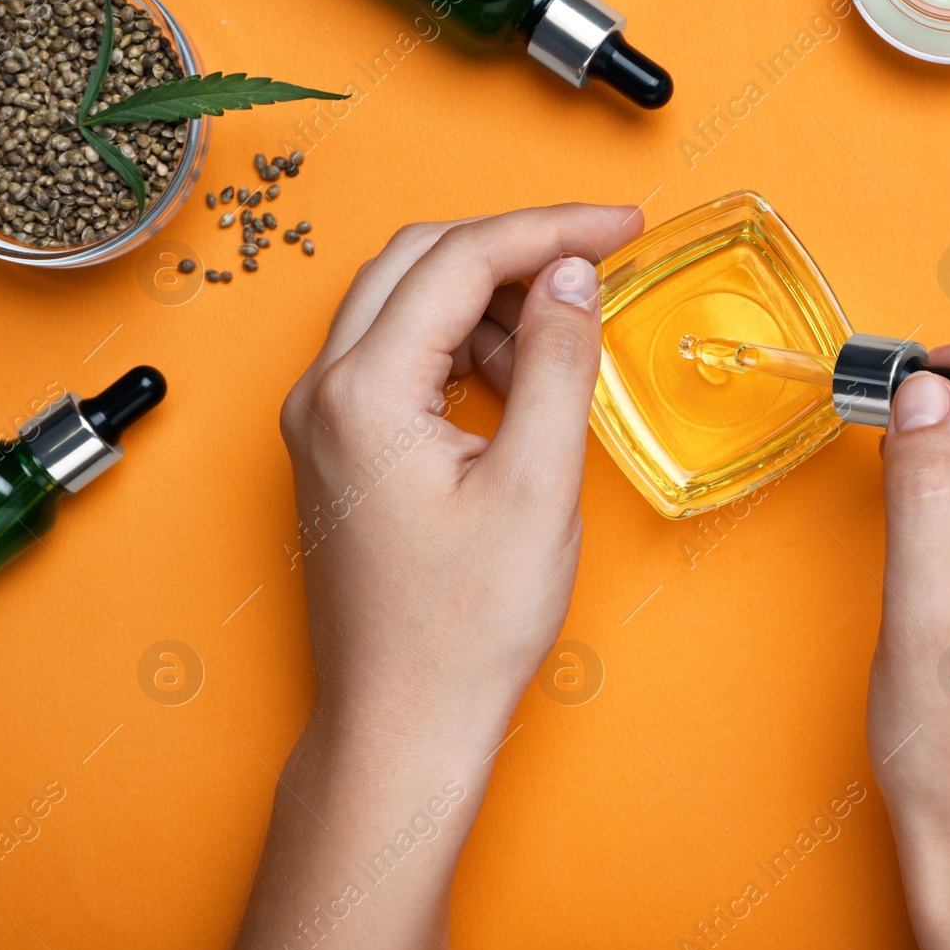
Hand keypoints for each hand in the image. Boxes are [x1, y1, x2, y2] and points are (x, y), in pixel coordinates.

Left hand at [218, 204, 641, 949]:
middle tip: (600, 256)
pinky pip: (401, 359)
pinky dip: (465, 348)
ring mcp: (324, 422)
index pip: (462, 258)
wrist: (403, 724)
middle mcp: (325, 392)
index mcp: (364, 391)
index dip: (552, 228)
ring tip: (567, 337)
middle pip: (420, 261)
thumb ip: (560, 365)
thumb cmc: (463, 630)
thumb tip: (573, 277)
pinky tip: (522, 383)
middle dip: (516, 247)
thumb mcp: (538, 488)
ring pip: (406, 305)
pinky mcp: (341, 451)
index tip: (625, 225)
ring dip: (490, 299)